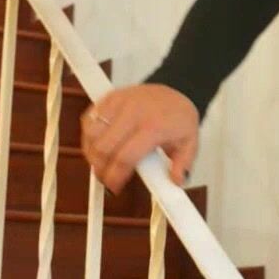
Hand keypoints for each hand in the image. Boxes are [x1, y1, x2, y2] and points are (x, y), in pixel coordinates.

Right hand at [80, 84, 199, 195]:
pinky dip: (88, 137)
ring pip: (91, 134)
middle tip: (106, 179)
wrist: (177, 89)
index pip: (125, 157)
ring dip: (91, 154)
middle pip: (103, 148)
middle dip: (100, 169)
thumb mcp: (190, 143)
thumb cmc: (180, 118)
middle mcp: (134, 112)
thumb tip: (175, 182)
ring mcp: (119, 102)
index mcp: (155, 126)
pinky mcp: (109, 97)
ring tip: (101, 164)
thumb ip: (183, 165)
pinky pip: (88, 120)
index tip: (114, 188)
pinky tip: (98, 146)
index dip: (115, 177)